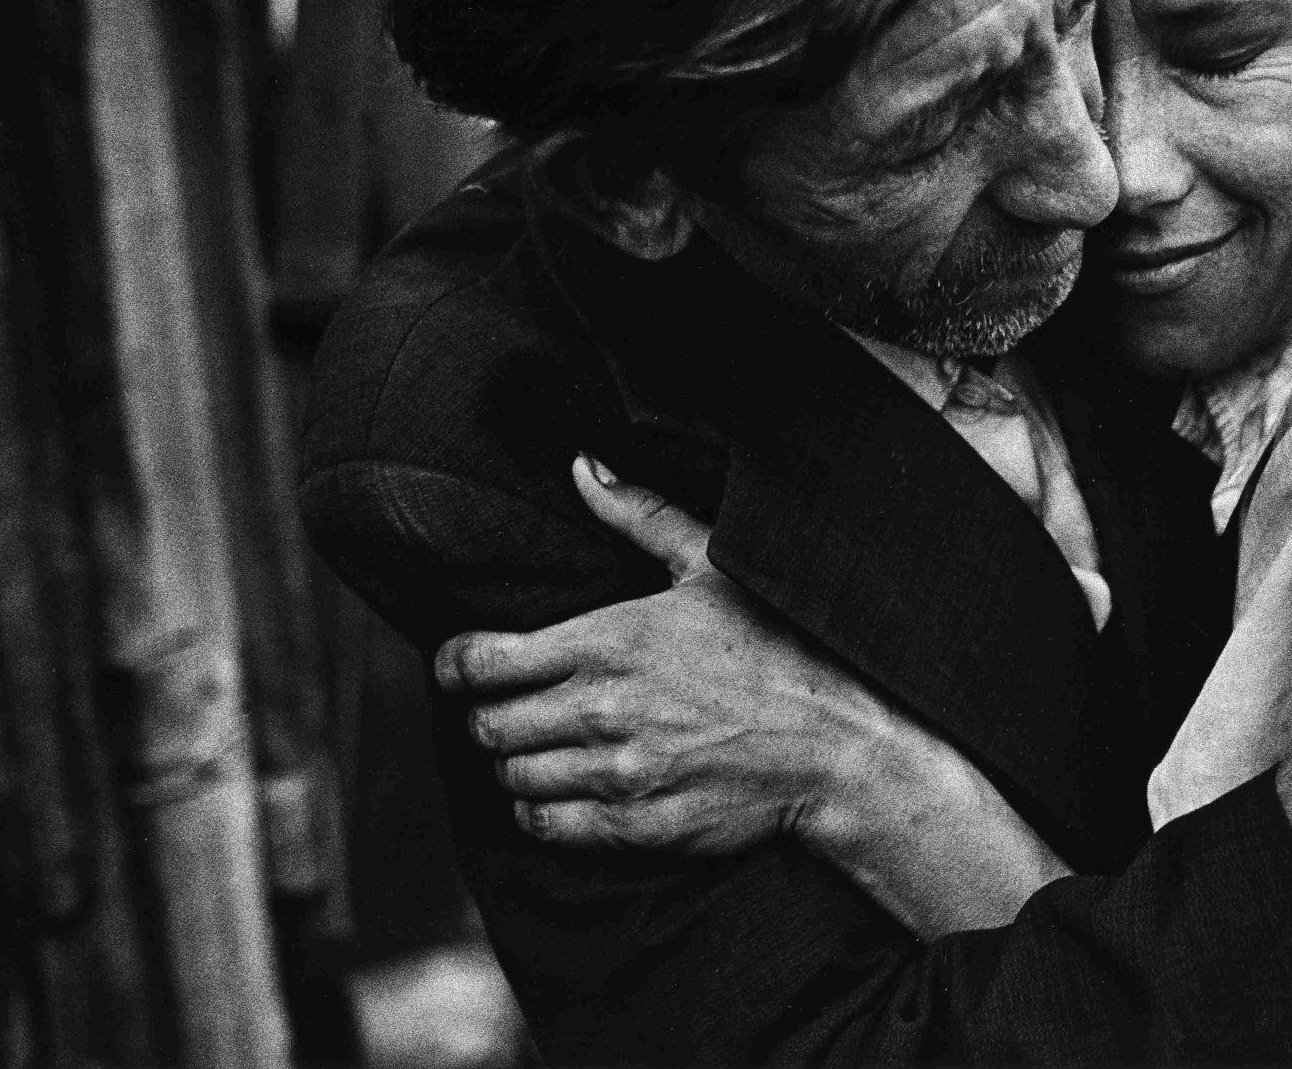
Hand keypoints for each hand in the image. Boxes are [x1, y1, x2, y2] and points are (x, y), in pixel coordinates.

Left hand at [437, 459, 1071, 935]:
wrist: (836, 744)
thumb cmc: (780, 648)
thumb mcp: (713, 567)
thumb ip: (639, 515)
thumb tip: (582, 466)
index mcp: (611, 639)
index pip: (483, 661)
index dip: (456, 665)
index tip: (462, 666)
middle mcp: (603, 708)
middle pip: (488, 725)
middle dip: (488, 715)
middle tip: (510, 708)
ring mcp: (618, 771)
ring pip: (512, 777)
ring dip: (517, 763)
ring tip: (542, 747)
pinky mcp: (636, 822)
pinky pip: (547, 825)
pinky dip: (541, 810)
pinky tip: (563, 790)